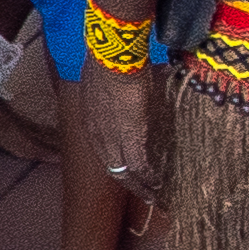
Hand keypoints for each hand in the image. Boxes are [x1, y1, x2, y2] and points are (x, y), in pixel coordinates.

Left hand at [71, 63, 150, 194]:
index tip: (130, 170)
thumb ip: (118, 90)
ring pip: (122, 171)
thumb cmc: (111, 60)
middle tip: (144, 191)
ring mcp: (110, 137)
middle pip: (111, 166)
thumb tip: (132, 85)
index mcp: (91, 119)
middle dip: (128, 181)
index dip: (117, 161)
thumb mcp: (109, 80)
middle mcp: (96, 133)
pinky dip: (148, 177)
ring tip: (153, 194)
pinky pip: (138, 165)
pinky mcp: (129, 137)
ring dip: (139, 184)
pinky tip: (157, 184)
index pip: (103, 148)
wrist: (113, 55)